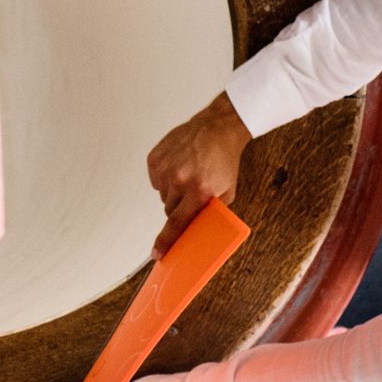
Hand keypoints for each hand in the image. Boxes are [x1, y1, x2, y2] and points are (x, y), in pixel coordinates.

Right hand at [145, 94, 249, 252]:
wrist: (217, 128)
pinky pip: (155, 180)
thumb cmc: (224, 160)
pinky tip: (178, 166)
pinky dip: (165, 178)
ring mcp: (165, 167)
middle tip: (191, 194)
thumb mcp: (227, 190)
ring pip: (162, 195)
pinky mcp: (155, 158)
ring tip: (187, 175)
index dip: (166, 241)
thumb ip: (211, 211)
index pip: (177, 222)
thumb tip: (196, 230)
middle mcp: (180, 178)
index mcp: (199, 189)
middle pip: (169, 210)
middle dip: (179, 207)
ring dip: (172, 191)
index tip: (156, 254)